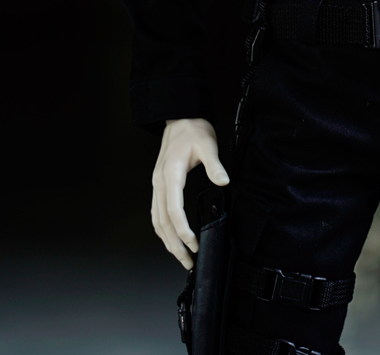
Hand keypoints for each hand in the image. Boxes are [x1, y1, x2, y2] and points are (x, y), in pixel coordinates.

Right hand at [152, 118, 229, 268]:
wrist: (180, 118)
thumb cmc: (193, 130)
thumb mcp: (208, 144)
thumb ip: (215, 165)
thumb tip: (223, 182)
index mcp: (170, 174)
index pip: (174, 210)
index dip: (183, 230)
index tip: (193, 243)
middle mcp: (159, 183)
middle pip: (162, 222)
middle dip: (174, 245)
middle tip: (188, 261)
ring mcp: (156, 185)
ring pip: (157, 220)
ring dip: (167, 241)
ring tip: (181, 256)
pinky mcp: (158, 186)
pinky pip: (157, 213)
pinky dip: (163, 229)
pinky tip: (171, 238)